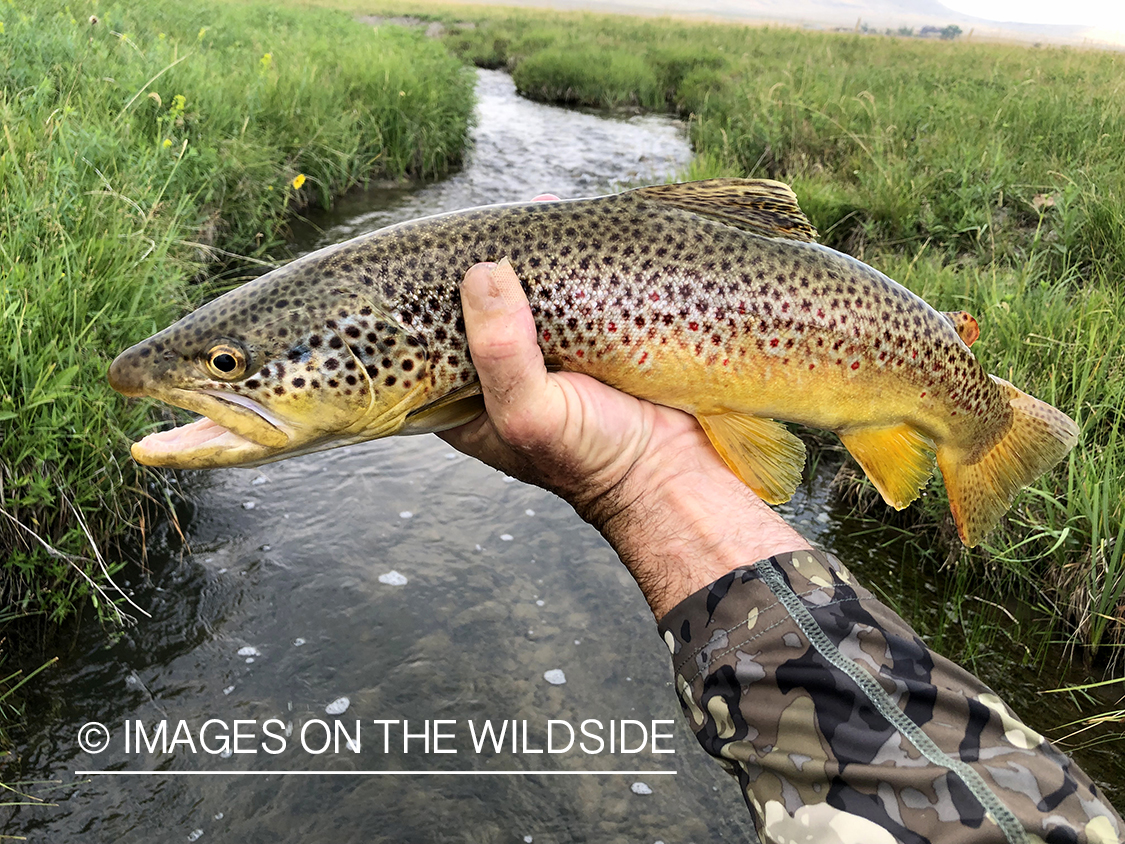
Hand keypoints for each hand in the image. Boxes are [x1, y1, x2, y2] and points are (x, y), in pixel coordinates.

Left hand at [439, 261, 809, 619]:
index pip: (427, 338)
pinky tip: (568, 237)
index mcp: (463, 399)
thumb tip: (484, 274)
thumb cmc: (592, 461)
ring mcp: (544, 352)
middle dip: (484, 269)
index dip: (427, 298)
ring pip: (524, 294)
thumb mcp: (530, 414)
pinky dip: (571, 269)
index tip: (438, 252)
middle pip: (476, 307)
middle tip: (492, 226)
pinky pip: (569, 292)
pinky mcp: (586, 337)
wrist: (671, 471)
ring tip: (533, 221)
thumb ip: (500, 351)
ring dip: (531, 263)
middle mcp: (497, 372)